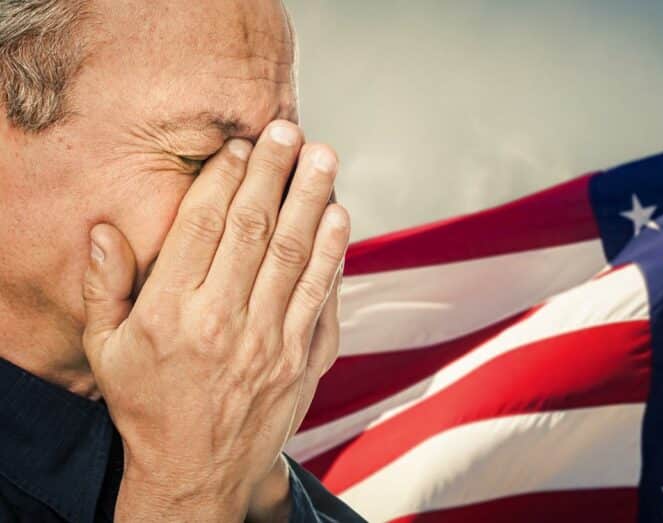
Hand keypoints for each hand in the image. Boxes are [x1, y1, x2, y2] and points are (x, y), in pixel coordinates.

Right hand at [80, 121, 349, 520]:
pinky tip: (339, 217)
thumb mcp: (108, 351)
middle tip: (288, 130)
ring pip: (297, 255)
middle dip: (273, 172)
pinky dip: (334, 254)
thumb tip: (105, 228)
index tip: (237, 146)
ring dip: (313, 200)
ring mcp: (272, 342)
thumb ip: (106, 287)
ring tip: (323, 158)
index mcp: (172, 313)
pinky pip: (323, 296)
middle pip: (255, 229)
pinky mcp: (305, 359)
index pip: (204, 226)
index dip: (224, 178)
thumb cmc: (149, 405)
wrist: (198, 473)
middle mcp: (225, 322)